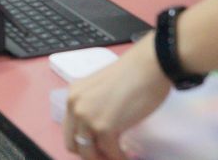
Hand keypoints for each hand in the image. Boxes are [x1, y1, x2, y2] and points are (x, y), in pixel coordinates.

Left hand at [64, 35, 170, 158]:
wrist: (148, 66)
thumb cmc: (133, 74)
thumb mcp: (102, 90)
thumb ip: (95, 107)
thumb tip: (99, 130)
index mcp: (73, 95)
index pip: (69, 130)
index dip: (83, 143)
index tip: (98, 147)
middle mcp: (75, 106)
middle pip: (74, 145)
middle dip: (91, 153)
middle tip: (108, 153)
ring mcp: (88, 117)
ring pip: (89, 153)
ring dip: (105, 157)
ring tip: (118, 155)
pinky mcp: (105, 128)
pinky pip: (111, 153)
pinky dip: (120, 157)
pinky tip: (127, 155)